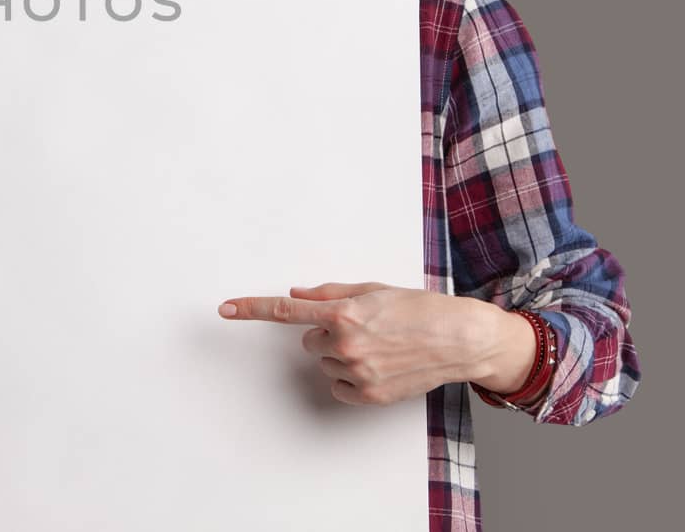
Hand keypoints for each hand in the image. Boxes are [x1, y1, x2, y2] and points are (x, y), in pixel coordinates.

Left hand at [218, 282, 535, 405]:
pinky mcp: (369, 395)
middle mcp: (346, 343)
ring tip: (378, 346)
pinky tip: (378, 367)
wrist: (459, 339)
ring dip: (341, 355)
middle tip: (363, 328)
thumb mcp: (372, 289)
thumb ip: (330, 292)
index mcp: (344, 312)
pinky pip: (338, 387)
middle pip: (309, 341)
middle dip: (327, 333)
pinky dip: (351, 379)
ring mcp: (358, 372)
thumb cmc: (420, 309)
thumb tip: (297, 292)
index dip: (251, 309)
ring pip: (324, 363)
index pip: (285, 310)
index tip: (225, 308)